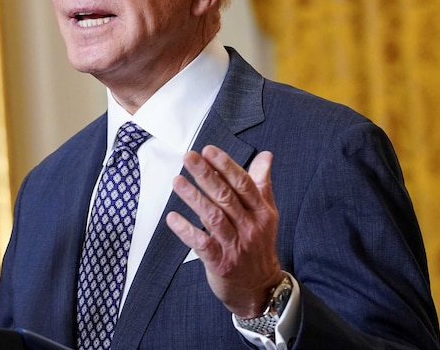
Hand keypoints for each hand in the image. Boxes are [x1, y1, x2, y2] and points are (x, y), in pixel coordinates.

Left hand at [165, 145, 283, 317]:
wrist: (260, 288)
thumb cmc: (258, 245)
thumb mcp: (266, 213)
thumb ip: (261, 183)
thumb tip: (265, 156)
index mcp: (261, 212)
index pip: (243, 184)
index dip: (226, 166)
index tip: (209, 150)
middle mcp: (250, 227)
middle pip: (226, 197)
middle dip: (206, 175)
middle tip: (189, 157)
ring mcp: (235, 245)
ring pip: (213, 217)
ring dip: (193, 197)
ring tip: (177, 181)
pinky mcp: (220, 263)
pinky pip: (202, 244)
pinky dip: (186, 230)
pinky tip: (172, 218)